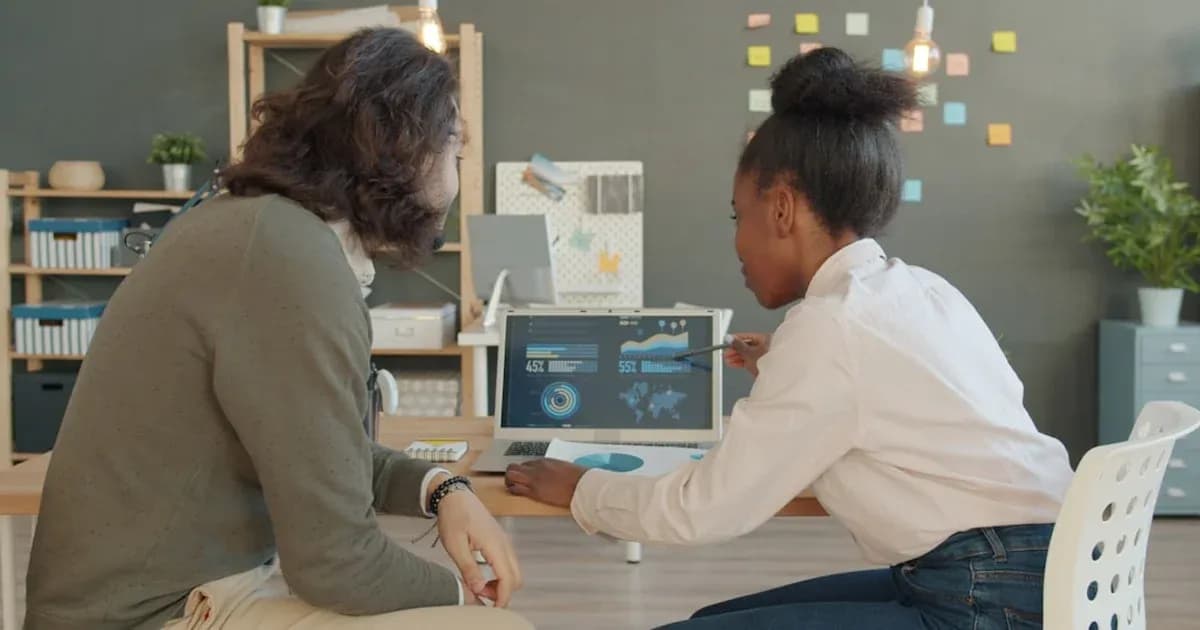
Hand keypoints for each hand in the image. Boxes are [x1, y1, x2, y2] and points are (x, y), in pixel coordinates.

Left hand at [437, 491, 521, 607]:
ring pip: (514, 571)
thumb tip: (479, 589)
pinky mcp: (500, 541)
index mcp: (495, 545)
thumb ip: (469, 568)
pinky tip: (482, 574)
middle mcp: (504, 544)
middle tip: (480, 594)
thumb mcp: (455, 545)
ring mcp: (504, 542)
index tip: (491, 608)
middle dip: (502, 592)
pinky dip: (500, 574)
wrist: (455, 495)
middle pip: (516, 578)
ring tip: (478, 584)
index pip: (508, 578)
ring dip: (501, 583)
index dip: (502, 597)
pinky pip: (508, 563)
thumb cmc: (454, 516)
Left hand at [504, 458, 586, 507]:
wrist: (581, 485)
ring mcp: (534, 480)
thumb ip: (555, 469)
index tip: (526, 475)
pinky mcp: (534, 492)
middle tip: (514, 480)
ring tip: (512, 486)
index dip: (524, 470)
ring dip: (509, 480)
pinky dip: (513, 490)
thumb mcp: (565, 468)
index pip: (527, 463)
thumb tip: (554, 474)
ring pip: (511, 475)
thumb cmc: (578, 477)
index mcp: (545, 461)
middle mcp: (537, 468)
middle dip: (512, 473)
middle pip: (514, 467)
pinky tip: (515, 492)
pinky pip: (516, 489)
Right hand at [723, 333, 769, 376]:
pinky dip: (741, 362)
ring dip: (736, 357)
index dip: (736, 339)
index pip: (747, 337)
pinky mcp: (761, 365)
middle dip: (735, 350)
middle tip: (726, 352)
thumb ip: (738, 346)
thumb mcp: (749, 353)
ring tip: (727, 359)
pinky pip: (749, 361)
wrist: (776, 378)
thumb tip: (730, 338)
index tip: (727, 342)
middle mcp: (766, 347)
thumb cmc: (769, 363)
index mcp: (765, 339)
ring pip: (747, 355)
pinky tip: (733, 364)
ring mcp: (763, 356)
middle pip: (747, 346)